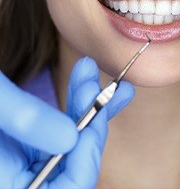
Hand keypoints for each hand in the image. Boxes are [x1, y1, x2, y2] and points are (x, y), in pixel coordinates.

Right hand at [0, 57, 134, 187]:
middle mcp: (17, 181)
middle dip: (91, 122)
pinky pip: (59, 130)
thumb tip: (71, 137)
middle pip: (72, 165)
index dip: (86, 155)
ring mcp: (23, 164)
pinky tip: (86, 82)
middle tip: (100, 86)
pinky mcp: (26, 145)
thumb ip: (23, 121)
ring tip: (91, 73)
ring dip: (87, 106)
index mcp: (5, 187)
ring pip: (70, 145)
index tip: (95, 112)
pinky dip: (75, 105)